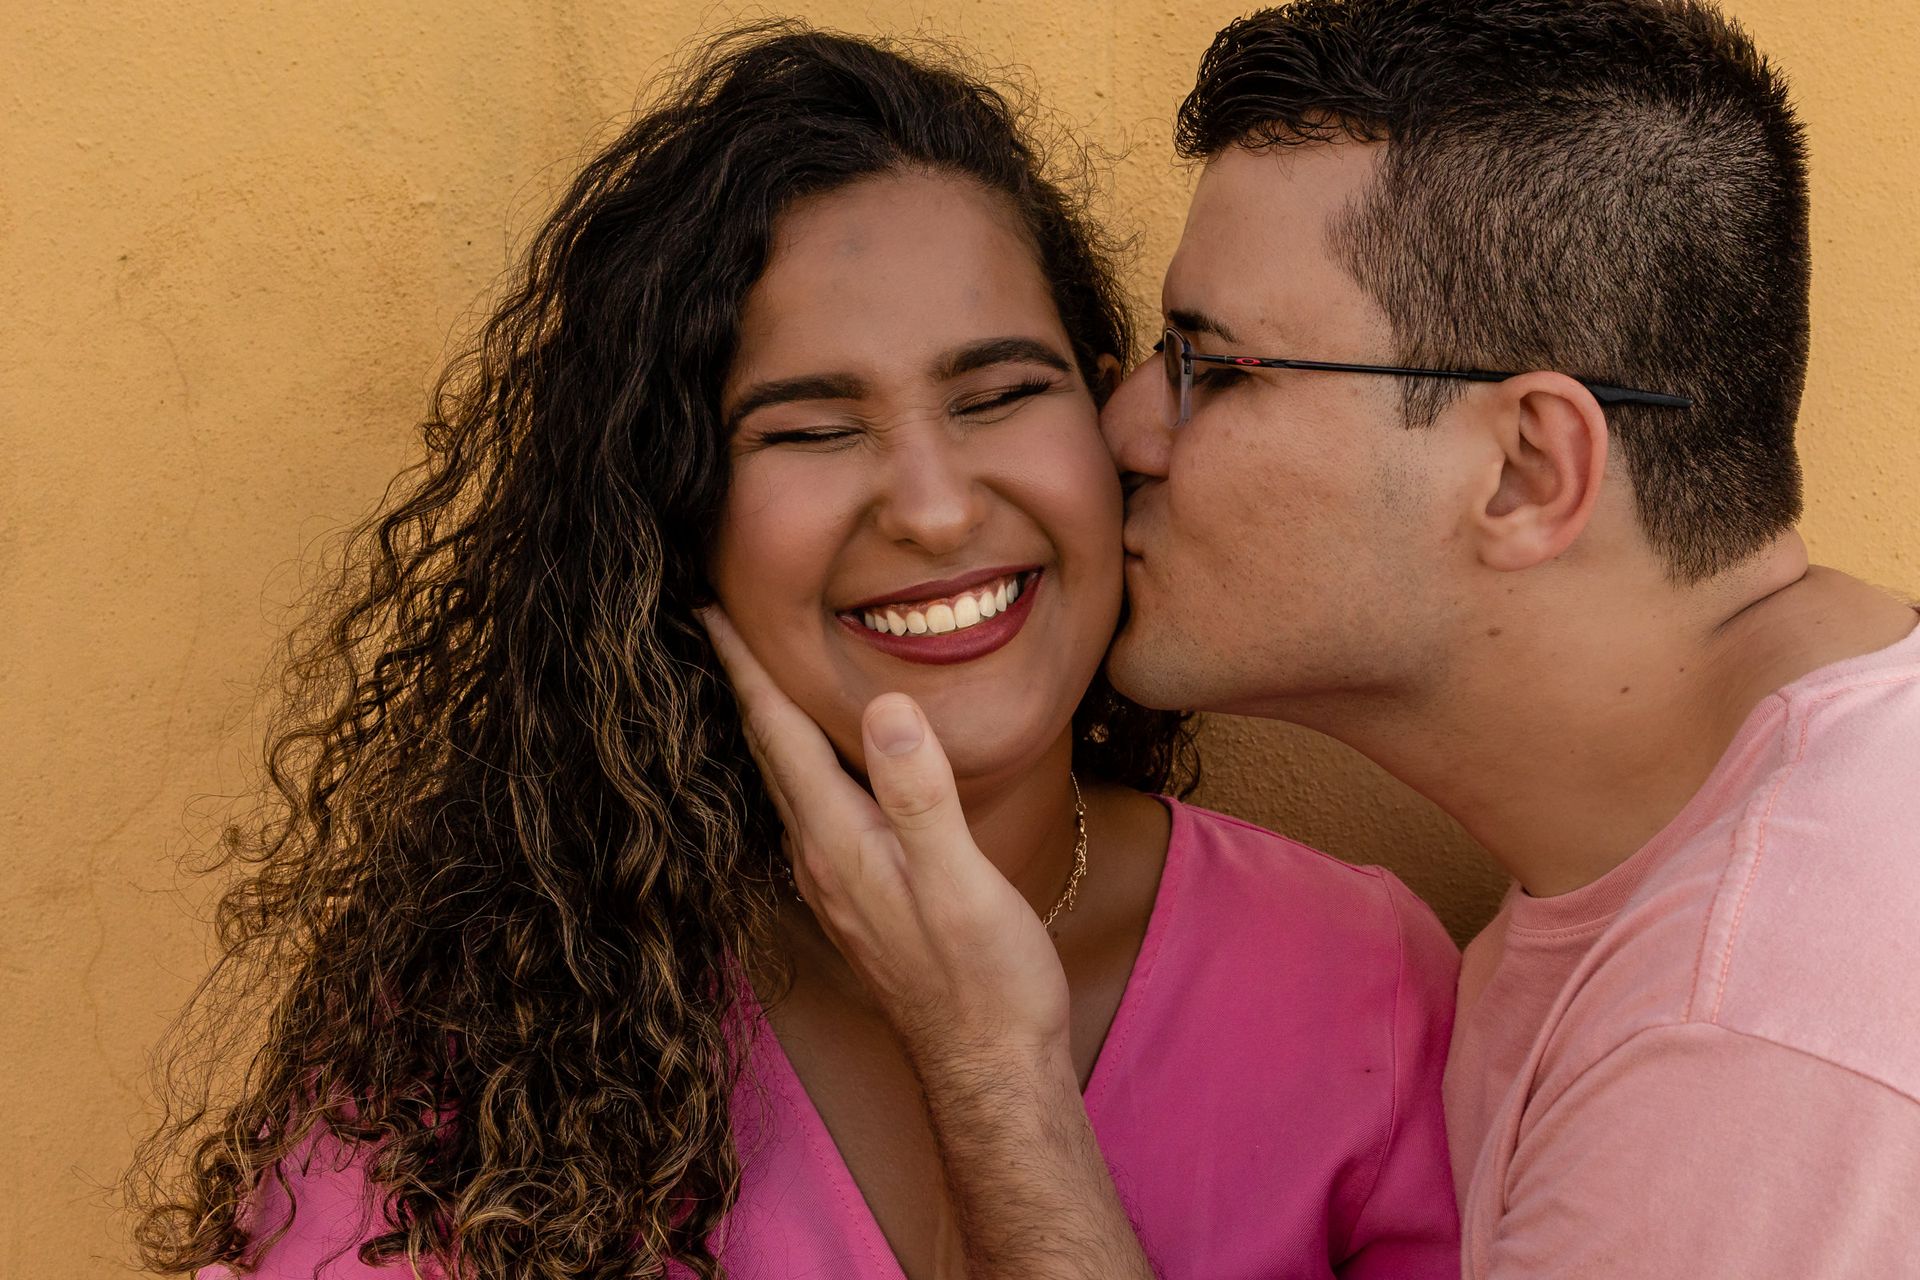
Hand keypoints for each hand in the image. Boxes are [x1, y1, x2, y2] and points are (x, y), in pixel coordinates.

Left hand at [699, 606, 1069, 1061]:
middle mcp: (821, 859)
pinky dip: (799, 765)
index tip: (706, 607)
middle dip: (741, 685)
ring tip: (751, 676)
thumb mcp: (961, 885)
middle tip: (714, 622)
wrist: (990, 1067)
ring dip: (765, 724)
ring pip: (785, 783)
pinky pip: (812, 809)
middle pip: (768, 753)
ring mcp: (835, 882)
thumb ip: (922, 797)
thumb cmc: (985, 981)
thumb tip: (887, 708)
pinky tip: (814, 763)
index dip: (744, 668)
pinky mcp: (859, 897)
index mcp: (839, 842)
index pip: (777, 736)